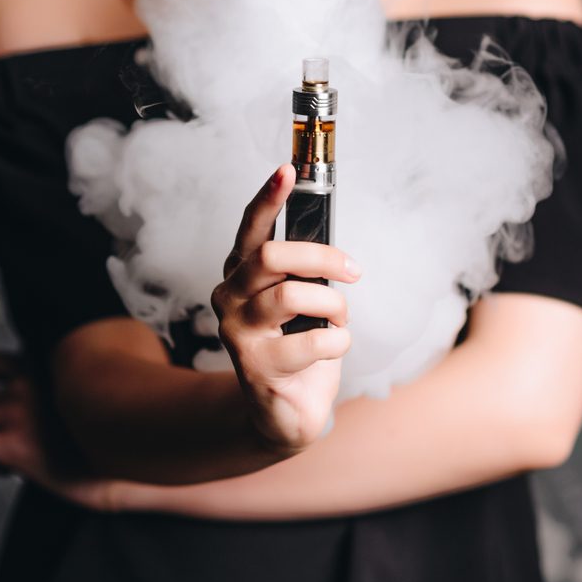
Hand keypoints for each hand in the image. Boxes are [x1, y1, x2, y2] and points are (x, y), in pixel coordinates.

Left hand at [0, 350, 148, 512]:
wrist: (139, 460)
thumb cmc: (136, 428)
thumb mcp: (118, 382)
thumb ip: (98, 367)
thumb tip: (121, 350)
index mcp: (50, 363)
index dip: (3, 382)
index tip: (22, 404)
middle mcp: (29, 380)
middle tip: (6, 425)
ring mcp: (19, 412)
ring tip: (11, 457)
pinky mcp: (13, 446)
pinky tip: (6, 470)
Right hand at [211, 164, 361, 454]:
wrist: (288, 411)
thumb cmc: (301, 348)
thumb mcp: (306, 302)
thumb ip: (307, 272)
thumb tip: (334, 248)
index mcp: (242, 274)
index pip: (250, 228)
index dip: (268, 198)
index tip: (287, 170)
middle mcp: (229, 297)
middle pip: (271, 255)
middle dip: (322, 257)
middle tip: (352, 270)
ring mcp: (236, 331)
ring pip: (292, 294)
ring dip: (333, 305)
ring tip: (339, 320)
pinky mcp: (254, 365)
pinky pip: (312, 340)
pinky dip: (337, 342)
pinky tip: (331, 350)